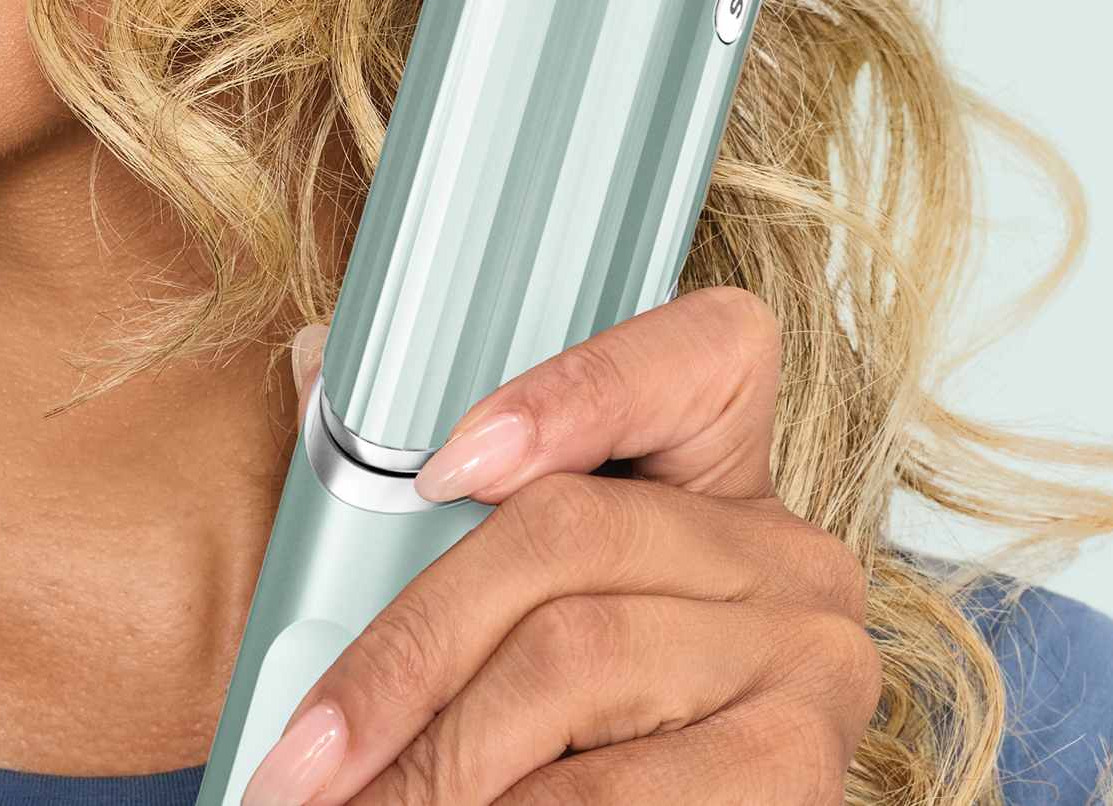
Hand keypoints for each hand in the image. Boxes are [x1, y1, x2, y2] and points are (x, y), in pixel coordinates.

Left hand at [243, 286, 881, 803]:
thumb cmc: (582, 710)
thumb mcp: (539, 581)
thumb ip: (457, 483)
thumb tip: (316, 365)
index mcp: (728, 463)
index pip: (697, 352)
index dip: (571, 391)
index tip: (441, 464)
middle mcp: (783, 549)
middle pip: (564, 533)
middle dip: (407, 651)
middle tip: (305, 749)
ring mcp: (807, 658)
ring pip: (571, 660)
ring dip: (435, 754)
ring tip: (346, 799)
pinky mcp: (799, 768)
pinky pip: (613, 788)